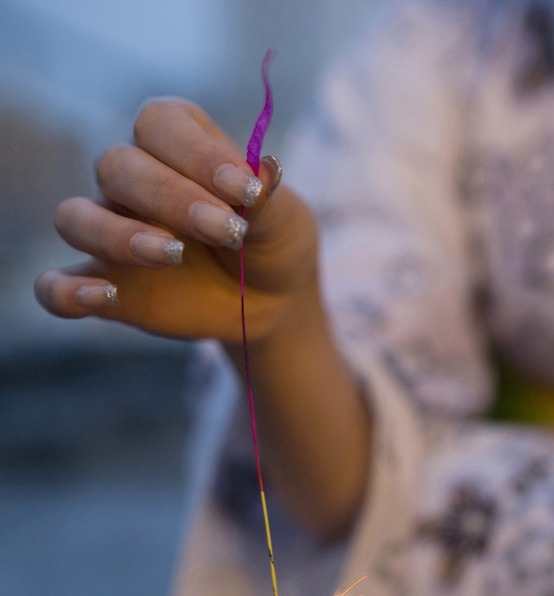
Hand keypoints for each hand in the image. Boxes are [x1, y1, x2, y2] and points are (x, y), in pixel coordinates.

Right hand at [34, 98, 318, 342]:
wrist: (271, 301)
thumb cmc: (271, 244)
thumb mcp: (284, 222)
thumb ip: (267, 200)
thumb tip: (263, 172)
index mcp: (176, 144)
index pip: (160, 124)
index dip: (197, 152)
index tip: (246, 188)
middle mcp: (134, 181)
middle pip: (117, 166)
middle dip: (171, 197)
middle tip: (226, 231)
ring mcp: (112, 233)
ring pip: (75, 217)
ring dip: (117, 235)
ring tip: (173, 255)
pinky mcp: (105, 285)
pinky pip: (55, 286)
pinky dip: (67, 291)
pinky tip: (105, 297)